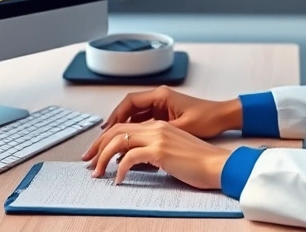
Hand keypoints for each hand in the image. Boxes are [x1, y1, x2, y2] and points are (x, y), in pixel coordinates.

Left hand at [82, 120, 232, 187]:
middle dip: (97, 147)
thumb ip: (154, 149)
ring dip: (103, 158)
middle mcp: (156, 127)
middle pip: (116, 131)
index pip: (124, 126)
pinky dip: (119, 169)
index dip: (106, 139)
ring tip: (98, 173)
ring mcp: (157, 137)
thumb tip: (133, 160)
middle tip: (88, 162)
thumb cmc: (200, 161)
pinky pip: (129, 158)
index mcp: (159, 125)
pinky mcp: (160, 151)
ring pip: (118, 142)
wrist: (218, 164)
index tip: (96, 153)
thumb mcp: (173, 150)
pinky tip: (118, 179)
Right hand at [100, 85, 241, 139]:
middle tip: (104, 138)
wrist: (223, 117)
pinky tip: (129, 142)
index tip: (107, 129)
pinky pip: (144, 121)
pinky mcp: (165, 114)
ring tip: (113, 142)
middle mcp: (159, 98)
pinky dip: (135, 130)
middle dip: (115, 122)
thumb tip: (137, 142)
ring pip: (135, 115)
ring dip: (124, 127)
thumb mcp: (181, 127)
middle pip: (129, 108)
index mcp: (161, 95)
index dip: (116, 115)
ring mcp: (161, 106)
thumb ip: (159, 132)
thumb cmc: (207, 118)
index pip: (130, 102)